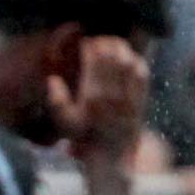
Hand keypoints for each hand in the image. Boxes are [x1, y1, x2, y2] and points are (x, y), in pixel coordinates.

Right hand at [48, 35, 150, 167]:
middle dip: (105, 43)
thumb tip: (53, 79)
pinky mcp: (141, 97)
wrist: (111, 156)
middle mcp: (113, 94)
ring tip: (112, 43)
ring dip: (121, 48)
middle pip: (113, 57)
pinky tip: (128, 55)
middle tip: (98, 38)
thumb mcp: (63, 124)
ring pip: (129, 61)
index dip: (90, 47)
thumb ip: (56, 101)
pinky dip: (135, 59)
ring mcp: (130, 95)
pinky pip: (141, 71)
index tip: (84, 42)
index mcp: (93, 98)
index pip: (95, 62)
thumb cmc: (83, 138)